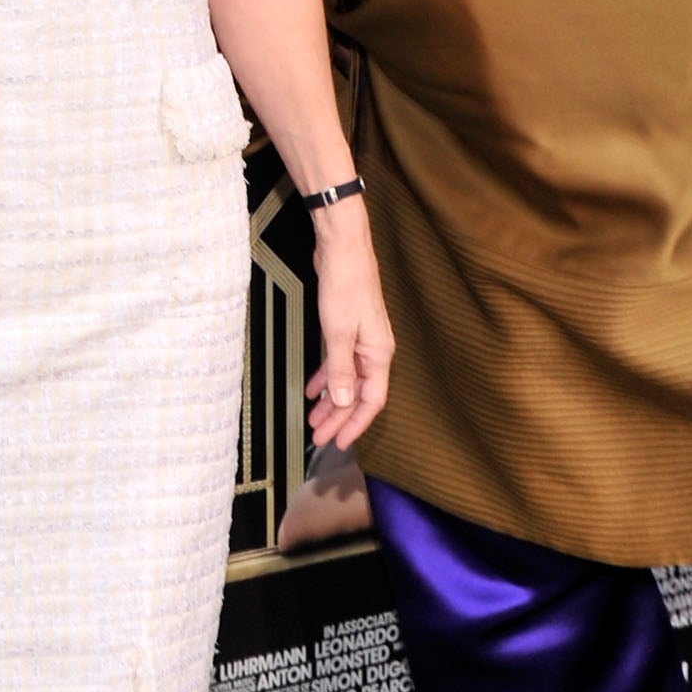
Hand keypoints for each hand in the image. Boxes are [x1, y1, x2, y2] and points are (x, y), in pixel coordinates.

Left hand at [305, 209, 393, 449]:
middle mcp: (374, 350)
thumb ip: (340, 370)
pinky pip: (338, 362)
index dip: (355, 424)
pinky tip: (313, 389)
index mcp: (379, 354)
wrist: (343, 248)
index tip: (340, 443)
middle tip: (319, 437)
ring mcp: (361, 340)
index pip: (371, 401)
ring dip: (330, 401)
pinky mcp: (347, 329)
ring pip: (346, 380)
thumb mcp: (338, 333)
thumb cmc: (346, 285)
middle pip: (357, 394)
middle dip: (338, 418)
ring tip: (313, 419)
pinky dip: (326, 377)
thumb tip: (341, 402)